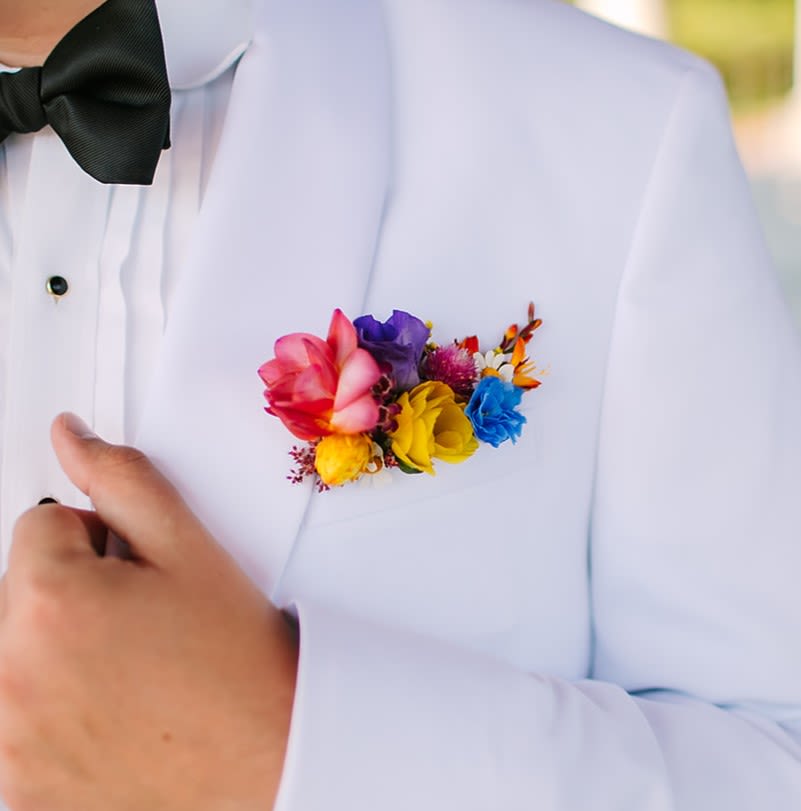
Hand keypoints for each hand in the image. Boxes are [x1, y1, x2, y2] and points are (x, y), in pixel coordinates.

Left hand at [0, 414, 296, 810]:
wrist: (270, 758)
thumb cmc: (238, 666)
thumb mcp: (192, 551)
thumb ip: (124, 481)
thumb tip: (72, 438)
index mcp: (49, 602)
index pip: (41, 525)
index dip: (100, 541)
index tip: (136, 575)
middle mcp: (11, 674)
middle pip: (20, 594)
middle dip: (71, 595)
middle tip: (141, 628)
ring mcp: (9, 740)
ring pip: (16, 656)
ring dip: (57, 655)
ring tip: (131, 676)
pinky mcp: (20, 787)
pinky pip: (15, 722)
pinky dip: (52, 714)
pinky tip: (113, 720)